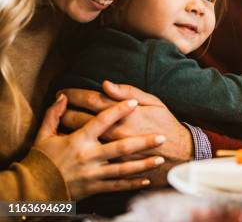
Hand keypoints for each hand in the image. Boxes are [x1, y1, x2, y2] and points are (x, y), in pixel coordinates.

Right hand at [34, 94, 165, 198]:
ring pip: (123, 169)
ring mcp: (93, 174)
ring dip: (143, 164)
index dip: (118, 110)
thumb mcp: (43, 136)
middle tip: (161, 136)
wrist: (33, 190)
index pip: (102, 121)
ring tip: (160, 159)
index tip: (133, 103)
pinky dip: (132, 184)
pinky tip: (147, 180)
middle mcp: (88, 157)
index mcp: (78, 141)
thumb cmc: (41, 160)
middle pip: (120, 147)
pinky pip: (116, 186)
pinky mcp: (94, 188)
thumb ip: (54, 115)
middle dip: (143, 142)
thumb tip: (63, 97)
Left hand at [59, 82, 193, 163]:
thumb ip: (128, 91)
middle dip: (64, 110)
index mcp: (124, 112)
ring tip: (57, 122)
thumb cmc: (166, 124)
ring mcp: (112, 148)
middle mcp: (114, 129)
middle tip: (56, 104)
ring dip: (66, 128)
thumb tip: (105, 83)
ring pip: (81, 137)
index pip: (91, 99)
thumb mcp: (153, 101)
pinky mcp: (113, 161)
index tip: (63, 90)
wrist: (179, 153)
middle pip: (80, 118)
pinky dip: (78, 146)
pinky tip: (70, 142)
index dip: (74, 94)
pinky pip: (88, 152)